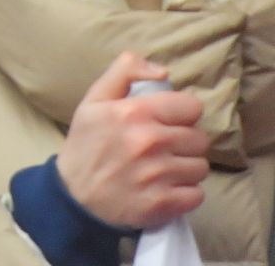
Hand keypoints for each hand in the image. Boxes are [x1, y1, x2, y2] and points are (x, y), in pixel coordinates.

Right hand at [56, 52, 209, 229]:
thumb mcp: (95, 100)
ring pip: (200, 167)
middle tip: (161, 148)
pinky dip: (184, 193)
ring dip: (185, 168)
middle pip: (199, 138)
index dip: (180, 114)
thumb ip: (125, 72)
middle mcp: (150, 142)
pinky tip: (164, 188)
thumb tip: (163, 71)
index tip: (166, 122)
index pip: (192, 107)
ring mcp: (158, 175)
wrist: (73, 196)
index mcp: (134, 113)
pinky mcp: (164, 204)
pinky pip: (197, 194)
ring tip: (162, 169)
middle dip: (183, 142)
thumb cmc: (87, 144)